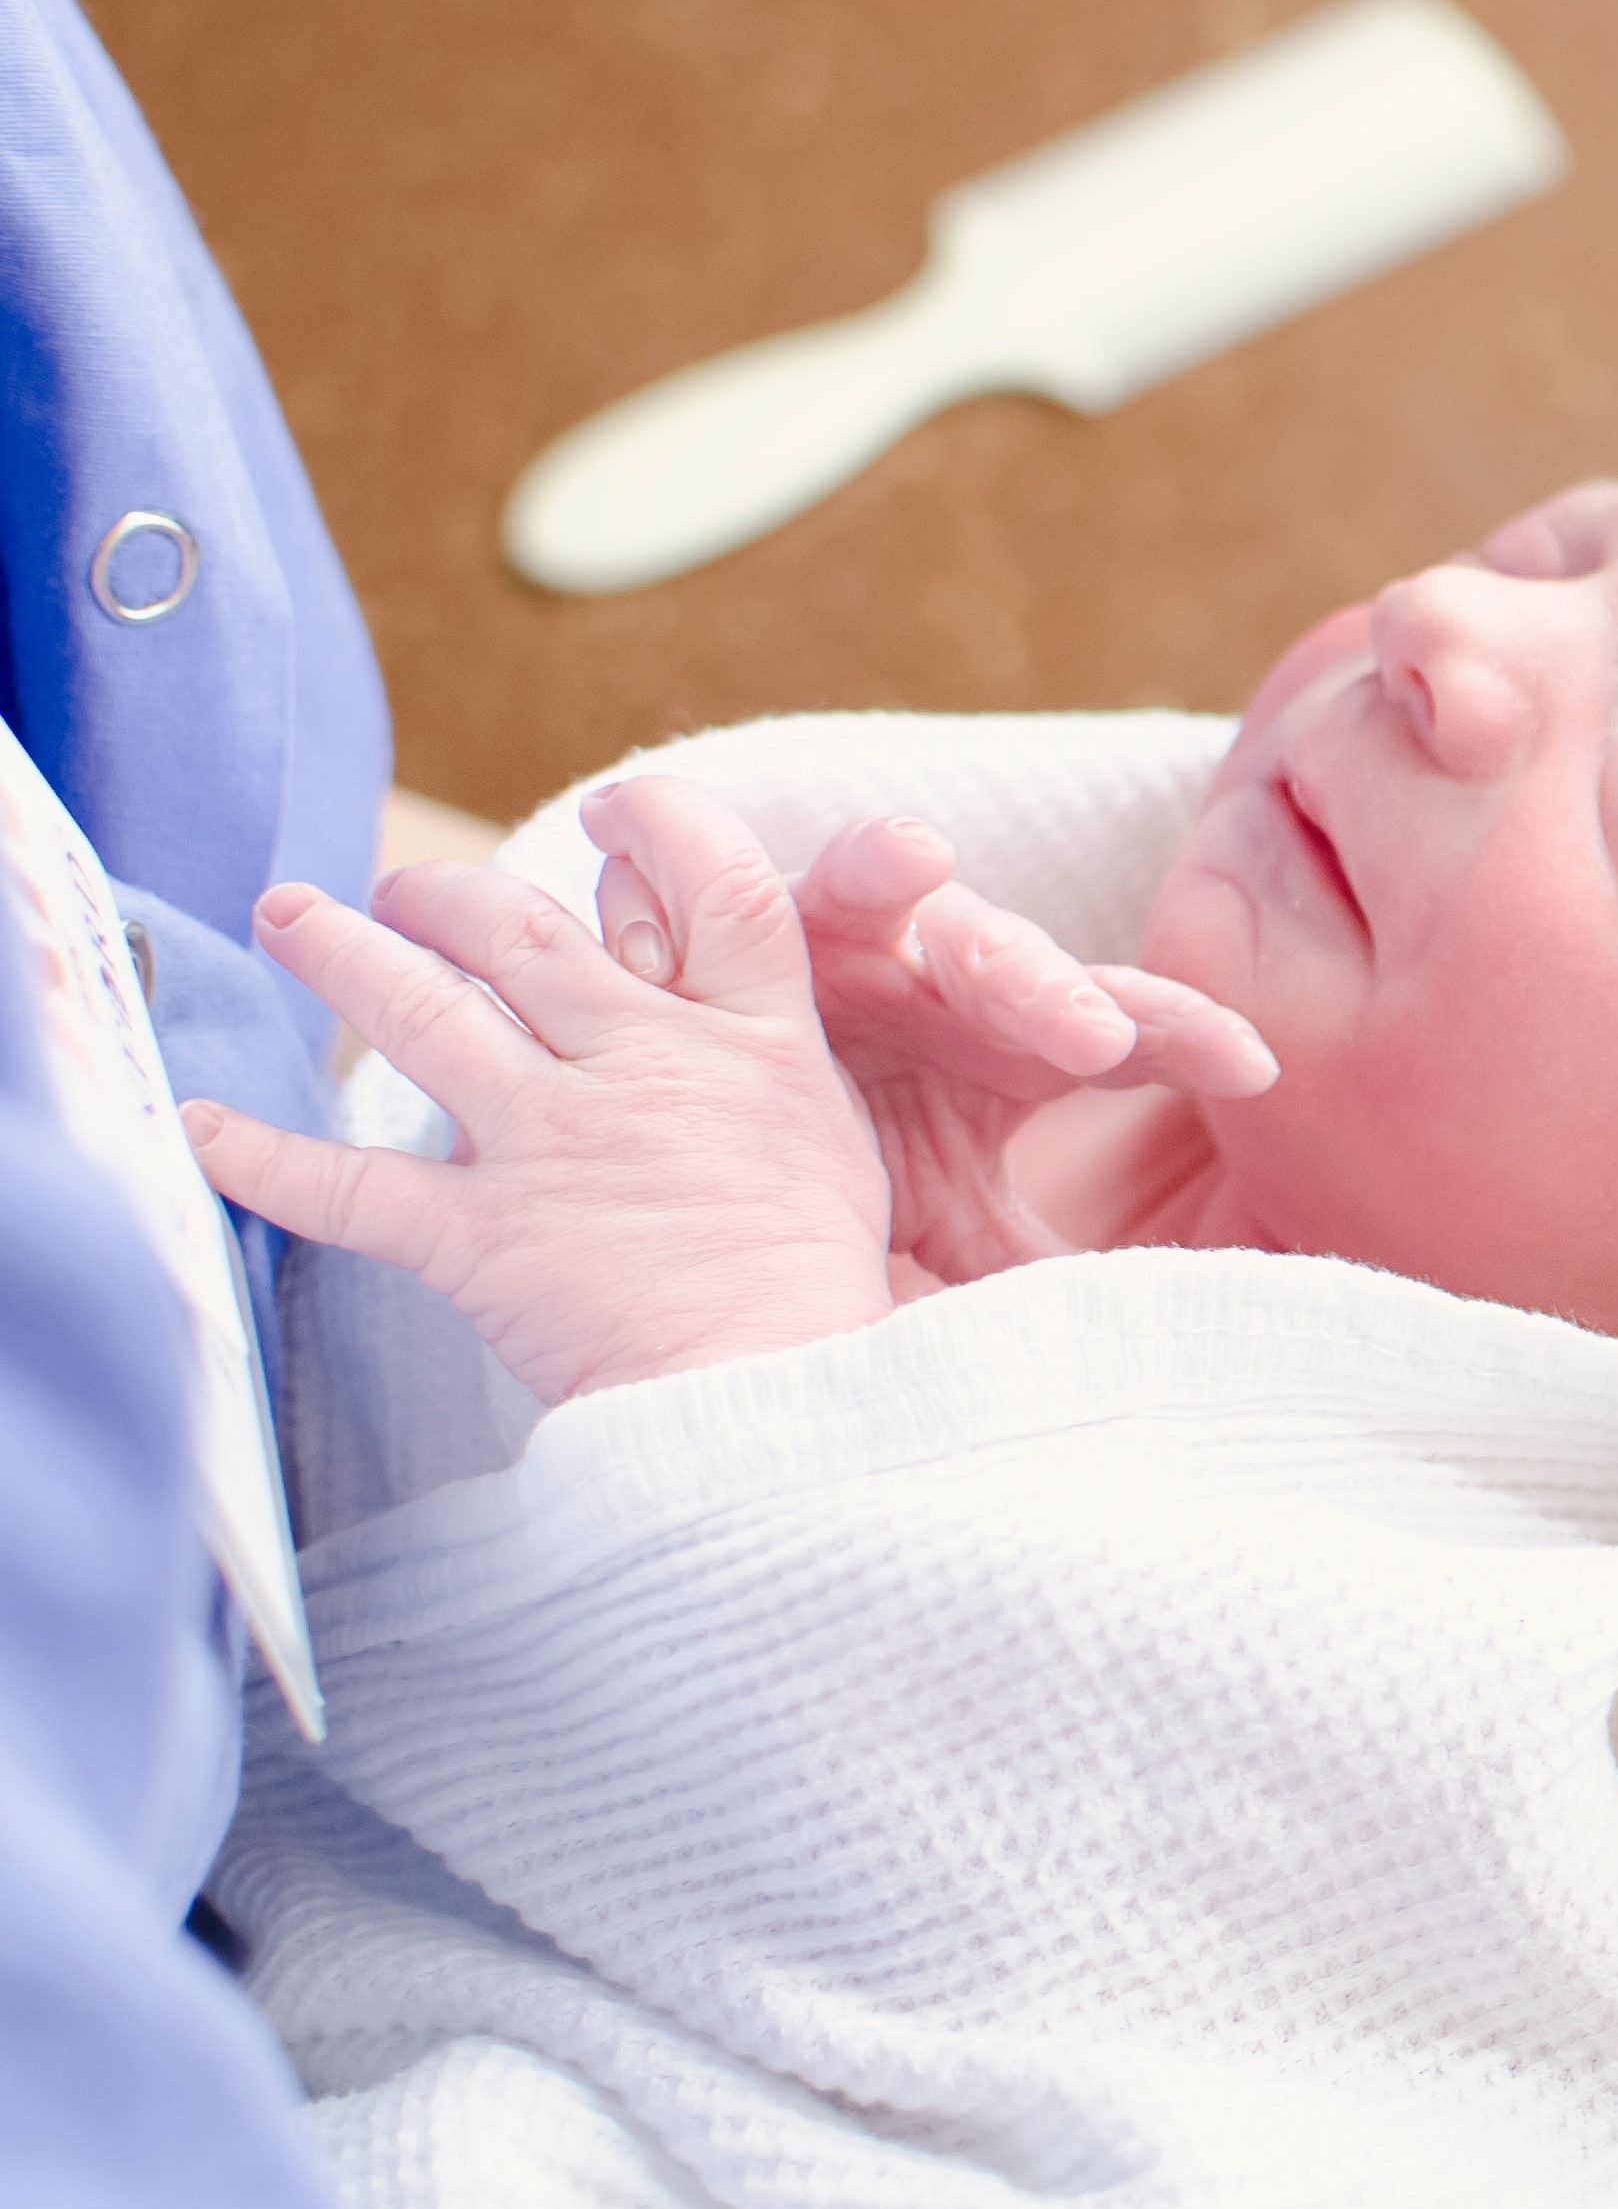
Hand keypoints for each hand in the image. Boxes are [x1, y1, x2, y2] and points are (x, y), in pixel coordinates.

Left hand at [185, 778, 900, 1403]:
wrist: (776, 1394)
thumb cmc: (810, 1274)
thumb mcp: (825, 1125)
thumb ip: (759, 1035)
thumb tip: (674, 951)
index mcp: (748, 1038)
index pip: (713, 882)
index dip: (658, 823)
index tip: (610, 813)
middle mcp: (644, 1067)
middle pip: (524, 932)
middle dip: (447, 895)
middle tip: (404, 892)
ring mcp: (555, 1145)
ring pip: (423, 1015)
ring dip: (341, 954)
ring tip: (290, 915)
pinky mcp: (482, 1236)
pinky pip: (350, 1187)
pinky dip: (263, 1158)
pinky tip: (203, 1127)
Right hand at [756, 816, 1274, 1288]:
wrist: (717, 1074)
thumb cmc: (852, 1127)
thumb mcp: (935, 1201)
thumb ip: (1008, 1251)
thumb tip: (1101, 1327)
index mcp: (1028, 1045)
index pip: (1134, 1038)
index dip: (1195, 1041)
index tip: (1259, 1068)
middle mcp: (978, 982)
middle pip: (1055, 984)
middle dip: (1087, 1003)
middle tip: (1112, 1042)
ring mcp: (897, 938)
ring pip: (963, 932)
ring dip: (1004, 956)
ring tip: (1046, 982)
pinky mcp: (801, 909)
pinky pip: (840, 879)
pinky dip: (872, 862)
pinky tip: (915, 853)